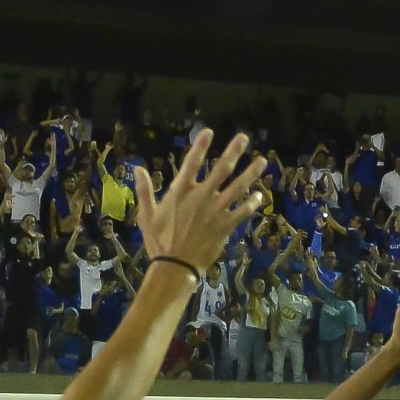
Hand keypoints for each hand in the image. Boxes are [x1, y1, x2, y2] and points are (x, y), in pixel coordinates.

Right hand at [132, 128, 265, 272]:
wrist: (175, 267)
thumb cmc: (159, 242)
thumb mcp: (147, 216)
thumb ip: (144, 191)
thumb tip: (138, 169)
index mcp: (180, 192)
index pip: (191, 163)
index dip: (200, 146)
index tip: (209, 131)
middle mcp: (200, 197)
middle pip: (221, 170)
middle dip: (233, 152)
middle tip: (244, 138)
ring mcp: (215, 211)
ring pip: (237, 188)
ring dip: (250, 174)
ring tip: (261, 161)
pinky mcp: (225, 226)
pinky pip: (242, 212)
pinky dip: (252, 204)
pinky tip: (260, 196)